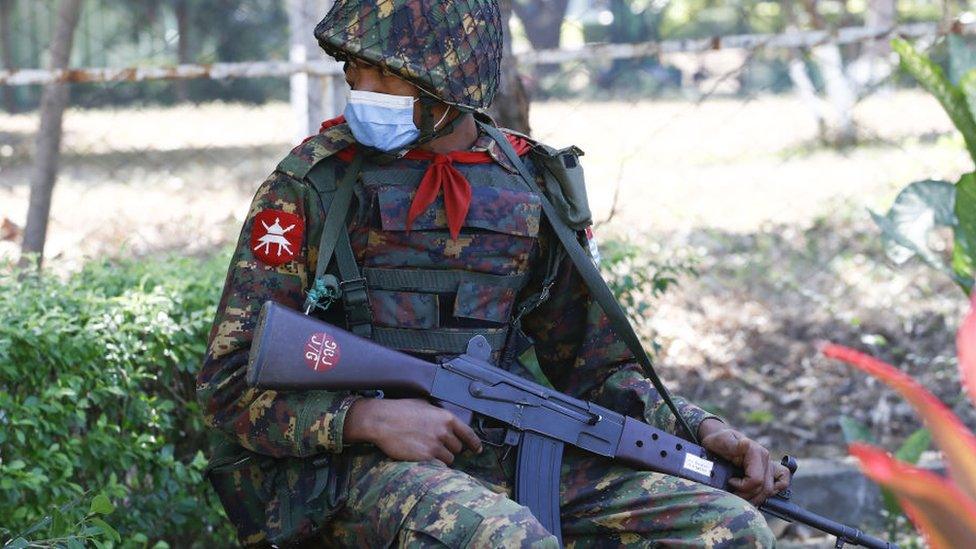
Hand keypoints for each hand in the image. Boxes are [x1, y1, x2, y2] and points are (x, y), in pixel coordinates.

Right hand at [343, 398, 481, 465]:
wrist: (381, 421)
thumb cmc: (399, 410)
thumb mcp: (423, 405)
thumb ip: (438, 415)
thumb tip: (444, 422)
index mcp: (446, 417)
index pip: (468, 433)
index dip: (475, 443)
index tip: (477, 450)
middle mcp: (444, 431)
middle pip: (458, 448)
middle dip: (450, 448)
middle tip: (437, 446)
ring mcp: (435, 445)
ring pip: (449, 459)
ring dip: (442, 458)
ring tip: (428, 451)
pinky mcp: (425, 457)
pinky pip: (437, 466)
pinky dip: (433, 464)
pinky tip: (423, 458)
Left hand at [698, 418, 790, 505]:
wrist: (721, 439)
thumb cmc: (720, 441)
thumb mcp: (721, 441)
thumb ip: (733, 444)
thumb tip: (746, 444)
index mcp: (755, 451)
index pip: (756, 480)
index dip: (742, 487)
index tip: (729, 481)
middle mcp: (765, 458)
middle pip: (763, 488)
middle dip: (747, 496)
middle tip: (733, 494)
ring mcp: (769, 464)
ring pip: (770, 491)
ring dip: (755, 498)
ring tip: (740, 496)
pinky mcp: (771, 470)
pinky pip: (782, 482)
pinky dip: (774, 491)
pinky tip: (759, 493)